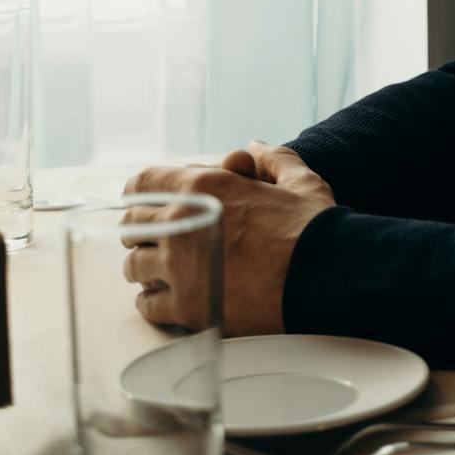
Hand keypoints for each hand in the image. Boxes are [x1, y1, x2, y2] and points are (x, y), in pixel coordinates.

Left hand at [122, 142, 336, 335]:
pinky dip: (155, 301)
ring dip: (147, 266)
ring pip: (133, 266)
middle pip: (130, 225)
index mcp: (204, 188)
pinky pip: (147, 304)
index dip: (144, 192)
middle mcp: (181, 223)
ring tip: (167, 270)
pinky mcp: (186, 306)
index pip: (143, 183)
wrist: (324, 277)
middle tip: (163, 238)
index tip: (150, 203)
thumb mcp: (300, 181)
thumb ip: (273, 159)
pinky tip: (173, 297)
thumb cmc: (313, 227)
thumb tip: (254, 148)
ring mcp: (179, 268)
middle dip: (144, 230)